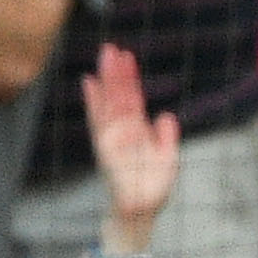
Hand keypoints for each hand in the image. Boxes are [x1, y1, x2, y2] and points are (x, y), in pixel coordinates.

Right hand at [80, 41, 181, 229]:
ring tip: (104, 56)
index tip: (127, 57)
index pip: (132, 99)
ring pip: (109, 101)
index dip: (130, 79)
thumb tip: (165, 115)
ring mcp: (113, 136)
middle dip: (115, 72)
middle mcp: (123, 130)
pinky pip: (98, 120)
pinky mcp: (105, 146)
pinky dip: (93, 101)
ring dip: (107, 79)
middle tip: (112, 47)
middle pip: (119, 95)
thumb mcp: (168, 157)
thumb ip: (166, 136)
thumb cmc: (153, 186)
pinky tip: (89, 82)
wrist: (141, 210)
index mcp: (138, 131)